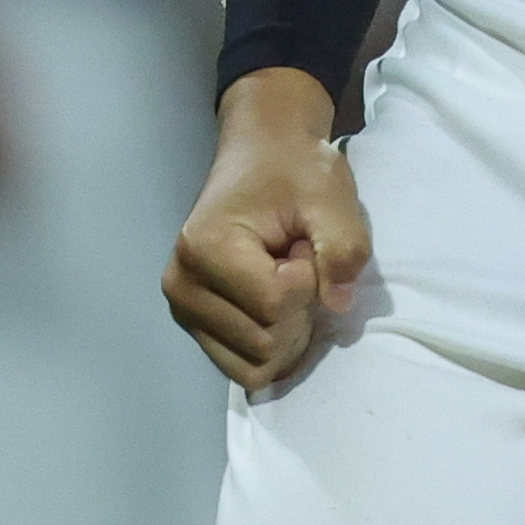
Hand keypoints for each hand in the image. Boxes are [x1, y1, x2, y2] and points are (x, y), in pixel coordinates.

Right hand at [164, 68, 369, 391]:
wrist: (263, 156)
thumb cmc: (295, 171)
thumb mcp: (330, 195)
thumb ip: (343, 247)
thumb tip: (339, 304)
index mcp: (203, 248)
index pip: (275, 304)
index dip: (308, 277)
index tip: (301, 240)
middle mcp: (181, 286)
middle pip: (265, 341)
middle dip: (296, 305)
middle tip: (291, 255)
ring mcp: (184, 311)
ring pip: (255, 364)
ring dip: (286, 328)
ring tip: (279, 275)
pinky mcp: (197, 327)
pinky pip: (245, 368)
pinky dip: (274, 345)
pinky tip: (274, 301)